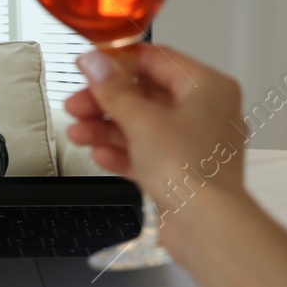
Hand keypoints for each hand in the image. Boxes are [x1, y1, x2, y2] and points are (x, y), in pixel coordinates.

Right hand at [64, 45, 246, 220]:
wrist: (205, 226)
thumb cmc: (193, 173)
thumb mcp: (142, 121)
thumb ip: (113, 90)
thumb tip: (96, 62)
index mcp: (208, 88)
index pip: (156, 60)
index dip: (118, 63)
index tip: (90, 66)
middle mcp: (206, 112)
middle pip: (145, 95)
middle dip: (106, 102)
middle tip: (77, 104)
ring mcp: (194, 143)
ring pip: (143, 125)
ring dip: (107, 128)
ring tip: (79, 132)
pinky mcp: (182, 171)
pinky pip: (146, 152)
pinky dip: (122, 152)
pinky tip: (100, 154)